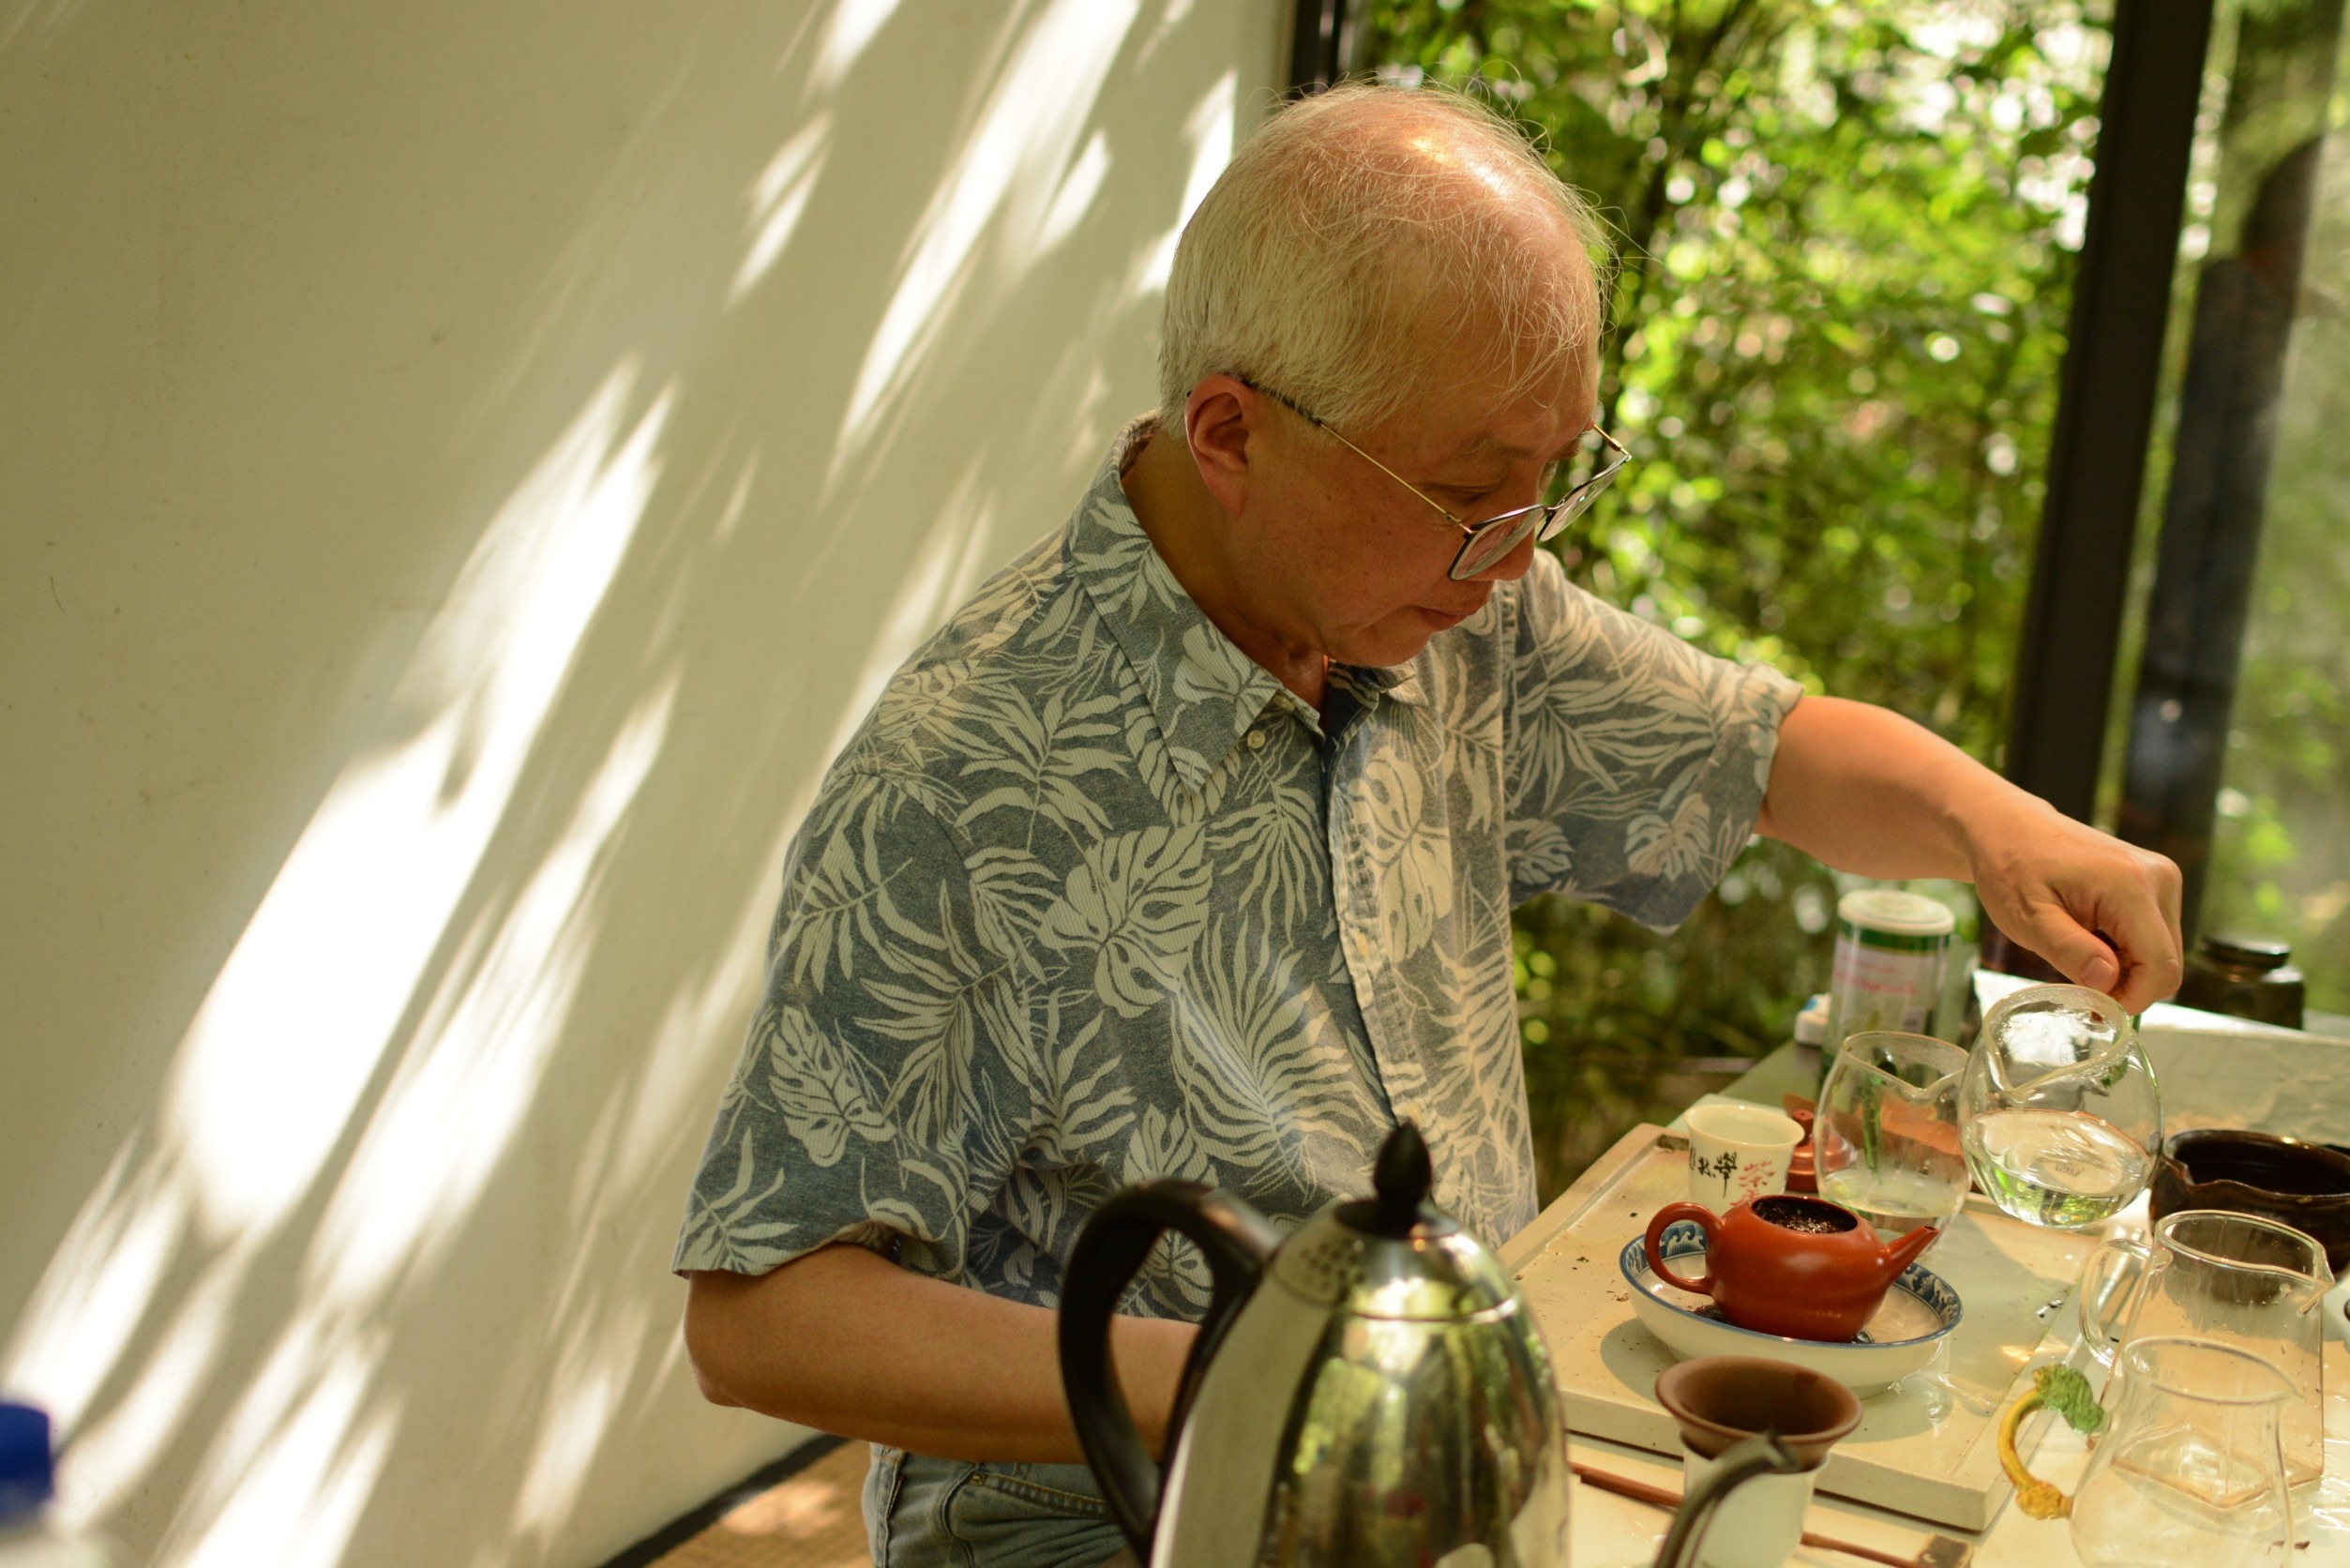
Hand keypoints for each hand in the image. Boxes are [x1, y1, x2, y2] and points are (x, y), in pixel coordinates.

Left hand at [1963, 796, 2184, 1012]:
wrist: (2010, 828)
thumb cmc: (2011, 868)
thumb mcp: (2027, 918)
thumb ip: (2068, 950)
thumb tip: (2109, 982)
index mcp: (2130, 886)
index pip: (2160, 965)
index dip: (2133, 998)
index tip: (2093, 1006)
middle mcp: (2160, 879)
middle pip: (2167, 963)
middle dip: (2128, 985)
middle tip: (2079, 984)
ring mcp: (2163, 878)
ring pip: (2163, 952)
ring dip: (2127, 968)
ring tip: (2078, 953)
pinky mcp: (2157, 882)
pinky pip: (2156, 935)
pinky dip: (2128, 951)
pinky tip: (2091, 940)